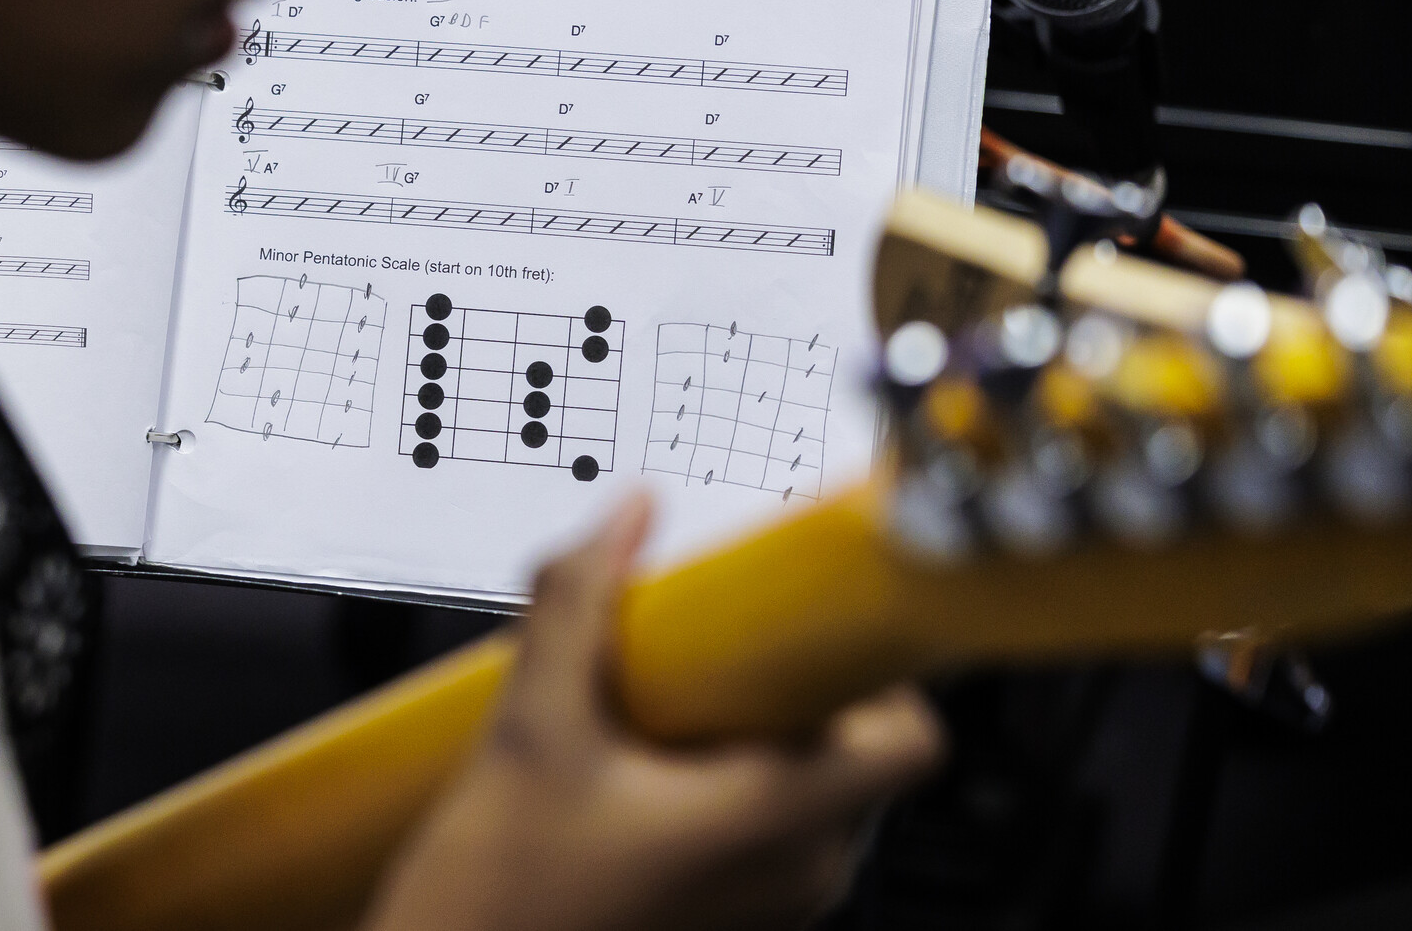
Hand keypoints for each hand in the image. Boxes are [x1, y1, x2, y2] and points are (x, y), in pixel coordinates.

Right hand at [363, 494, 941, 930]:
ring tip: (655, 703)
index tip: (805, 614)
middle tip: (702, 645)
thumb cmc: (500, 897)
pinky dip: (721, 773)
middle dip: (781, 680)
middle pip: (852, 742)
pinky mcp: (733, 914)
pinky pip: (767, 820)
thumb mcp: (532, 728)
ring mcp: (771, 903)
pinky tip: (636, 757)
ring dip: (746, 726)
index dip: (869, 663)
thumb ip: (579, 606)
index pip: (910, 734)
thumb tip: (627, 519)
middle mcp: (798, 873)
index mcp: (778, 824)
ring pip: (807, 779)